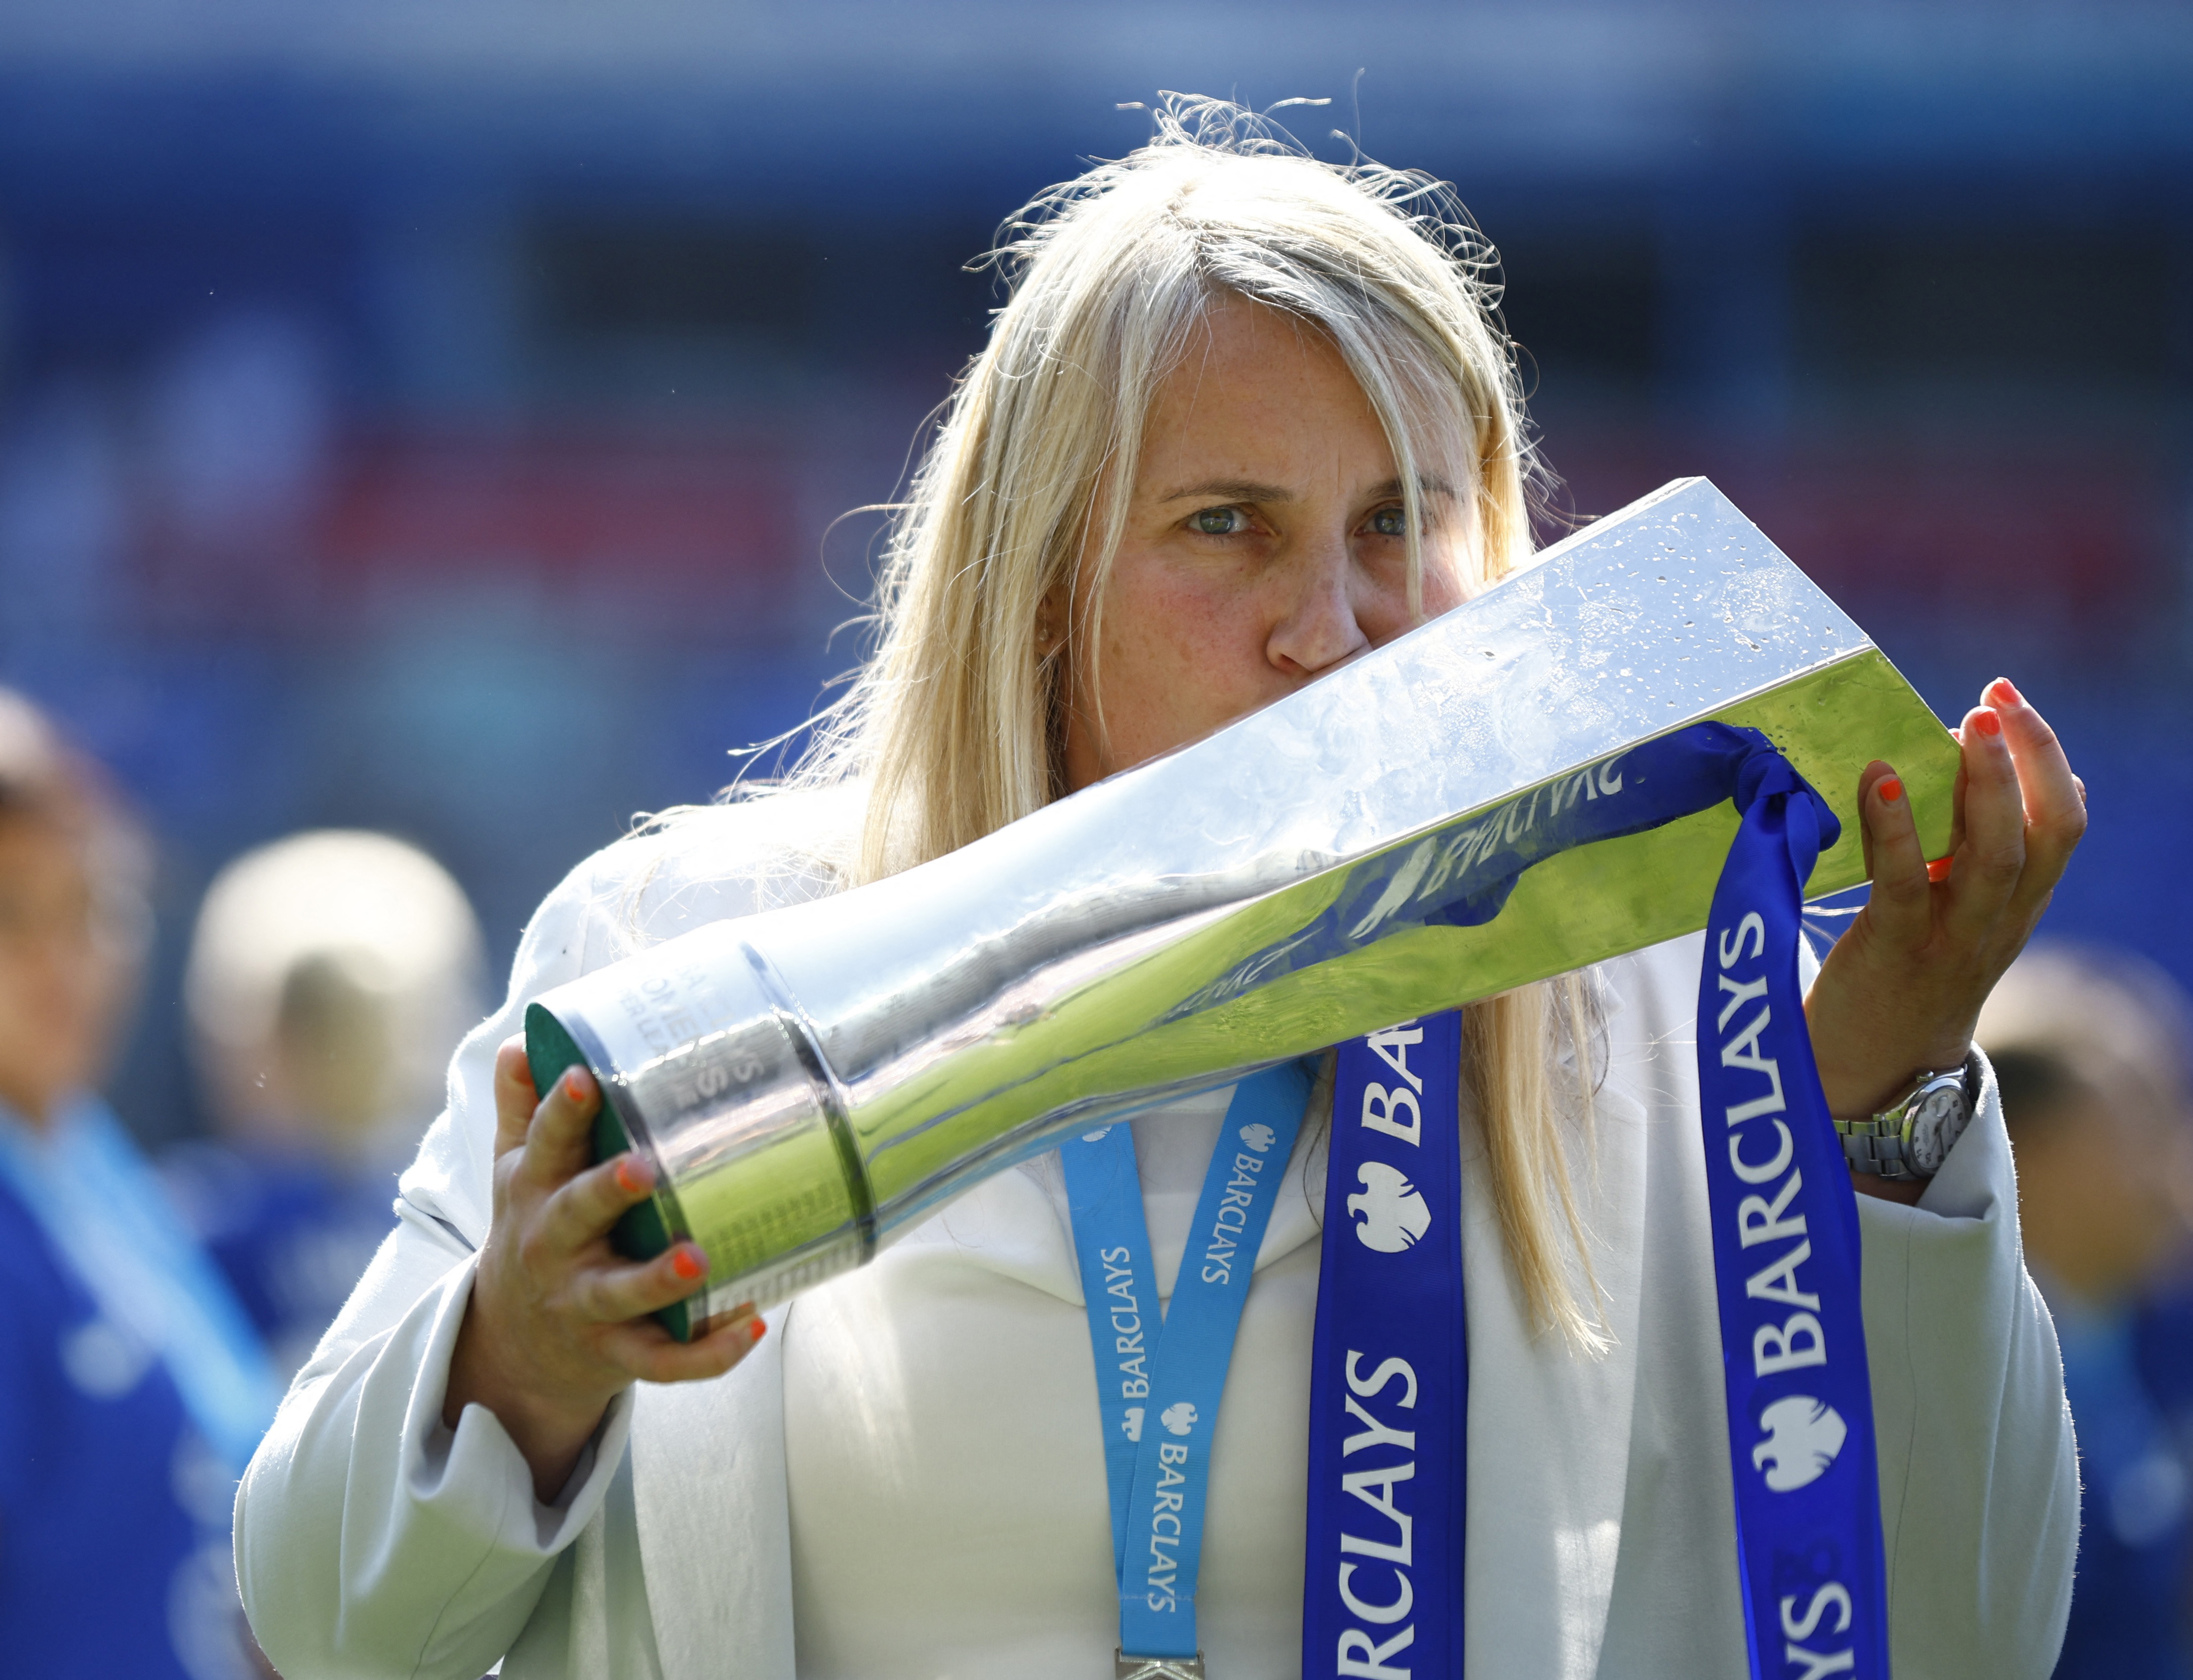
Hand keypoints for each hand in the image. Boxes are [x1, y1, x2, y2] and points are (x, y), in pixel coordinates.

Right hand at [443, 1038, 765, 1500]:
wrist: (515, 1345)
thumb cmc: (535, 1230)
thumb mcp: (515, 1172)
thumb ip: (522, 1109)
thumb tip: (522, 1042)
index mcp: (533, 1193)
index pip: (545, 1145)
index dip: (562, 1111)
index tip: (587, 1076)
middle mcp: (554, 1249)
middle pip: (575, 1217)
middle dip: (606, 1192)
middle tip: (644, 1168)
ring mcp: (585, 1305)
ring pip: (620, 1295)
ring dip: (659, 1282)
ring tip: (700, 1262)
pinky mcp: (618, 1353)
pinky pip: (663, 1360)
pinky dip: (708, 1352)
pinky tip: (752, 1323)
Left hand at [1804, 678, 2085, 1200]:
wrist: (1868, 1077)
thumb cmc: (1901, 980)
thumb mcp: (1952, 916)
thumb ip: (1963, 859)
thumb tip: (1956, 775)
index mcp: (2016, 907)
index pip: (2062, 827)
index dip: (2047, 760)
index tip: (2010, 702)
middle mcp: (1998, 922)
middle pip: (2042, 832)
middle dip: (2028, 757)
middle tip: (1996, 697)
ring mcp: (1952, 940)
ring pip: (1995, 856)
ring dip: (1984, 784)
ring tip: (1967, 725)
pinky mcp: (1896, 954)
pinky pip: (1905, 884)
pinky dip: (1897, 829)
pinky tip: (1881, 780)